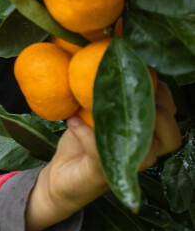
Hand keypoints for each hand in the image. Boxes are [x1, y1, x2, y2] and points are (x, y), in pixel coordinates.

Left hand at [25, 81, 180, 230]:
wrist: (58, 176)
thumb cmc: (81, 140)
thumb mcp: (95, 110)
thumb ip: (108, 91)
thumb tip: (110, 54)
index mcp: (149, 136)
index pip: (171, 114)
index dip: (161, 92)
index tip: (141, 71)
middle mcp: (145, 154)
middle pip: (171, 134)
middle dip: (155, 107)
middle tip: (127, 88)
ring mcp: (127, 167)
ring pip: (147, 149)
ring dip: (126, 122)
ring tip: (103, 105)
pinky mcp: (104, 175)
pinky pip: (104, 153)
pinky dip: (88, 135)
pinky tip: (72, 121)